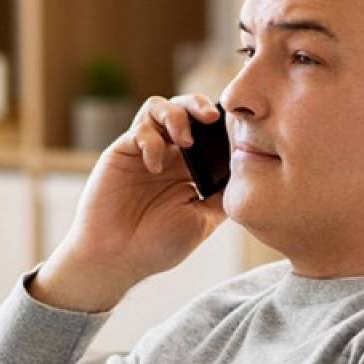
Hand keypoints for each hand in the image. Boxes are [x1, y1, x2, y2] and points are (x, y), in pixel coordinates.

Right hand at [34, 94, 227, 311]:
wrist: (116, 259)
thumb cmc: (157, 245)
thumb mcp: (202, 220)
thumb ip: (222, 194)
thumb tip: (247, 170)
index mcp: (189, 168)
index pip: (208, 132)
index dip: (221, 124)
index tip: (236, 128)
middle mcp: (167, 154)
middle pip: (185, 109)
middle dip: (200, 104)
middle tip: (212, 116)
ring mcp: (143, 150)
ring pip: (159, 107)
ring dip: (176, 115)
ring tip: (185, 140)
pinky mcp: (121, 152)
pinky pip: (138, 129)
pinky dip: (151, 141)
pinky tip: (155, 167)